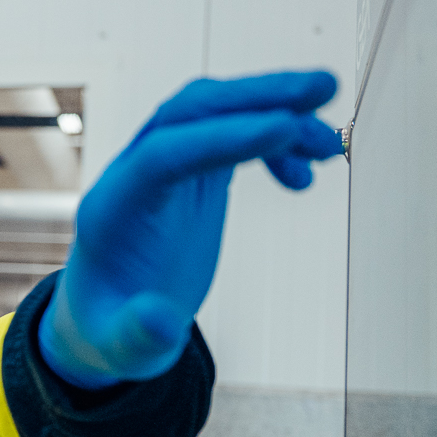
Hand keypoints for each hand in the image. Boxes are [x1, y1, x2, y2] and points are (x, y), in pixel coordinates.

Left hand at [40, 71, 342, 388]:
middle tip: (324, 88)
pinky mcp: (188, 174)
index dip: (222, 137)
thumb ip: (137, 336)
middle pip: (190, 111)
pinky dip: (271, 143)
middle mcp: (133, 176)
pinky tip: (304, 177)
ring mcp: (161, 169)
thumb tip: (158, 320)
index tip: (284, 128)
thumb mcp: (120, 349)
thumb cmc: (111, 334)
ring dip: (273, 107)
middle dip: (256, 95)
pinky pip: (229, 135)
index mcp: (112, 210)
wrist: (105, 321)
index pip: (164, 153)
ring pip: (214, 112)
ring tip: (331, 139)